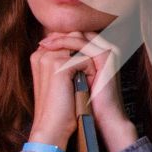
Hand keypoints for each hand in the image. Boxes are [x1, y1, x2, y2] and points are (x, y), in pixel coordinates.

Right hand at [26, 38, 81, 147]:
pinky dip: (91, 74)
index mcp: (39, 56)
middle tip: (86, 79)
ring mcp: (49, 58)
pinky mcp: (58, 65)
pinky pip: (86, 60)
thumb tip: (82, 52)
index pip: (68, 40)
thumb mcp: (61, 80)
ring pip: (83, 50)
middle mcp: (41, 53)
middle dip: (87, 57)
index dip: (82, 54)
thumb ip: (66, 62)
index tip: (83, 73)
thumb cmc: (58, 107)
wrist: (52, 127)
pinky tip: (86, 87)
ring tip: (86, 83)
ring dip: (90, 66)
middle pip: (75, 40)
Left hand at [40, 32, 138, 151]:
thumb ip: (67, 65)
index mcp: (100, 55)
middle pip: (79, 32)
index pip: (78, 37)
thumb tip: (48, 54)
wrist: (103, 118)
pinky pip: (84, 44)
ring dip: (61, 38)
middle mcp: (106, 51)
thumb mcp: (74, 80)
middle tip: (43, 41)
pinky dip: (67, 43)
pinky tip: (53, 48)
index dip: (60, 38)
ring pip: (81, 35)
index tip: (43, 43)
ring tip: (45, 44)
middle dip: (59, 35)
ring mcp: (107, 52)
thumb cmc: (89, 102)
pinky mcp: (106, 57)